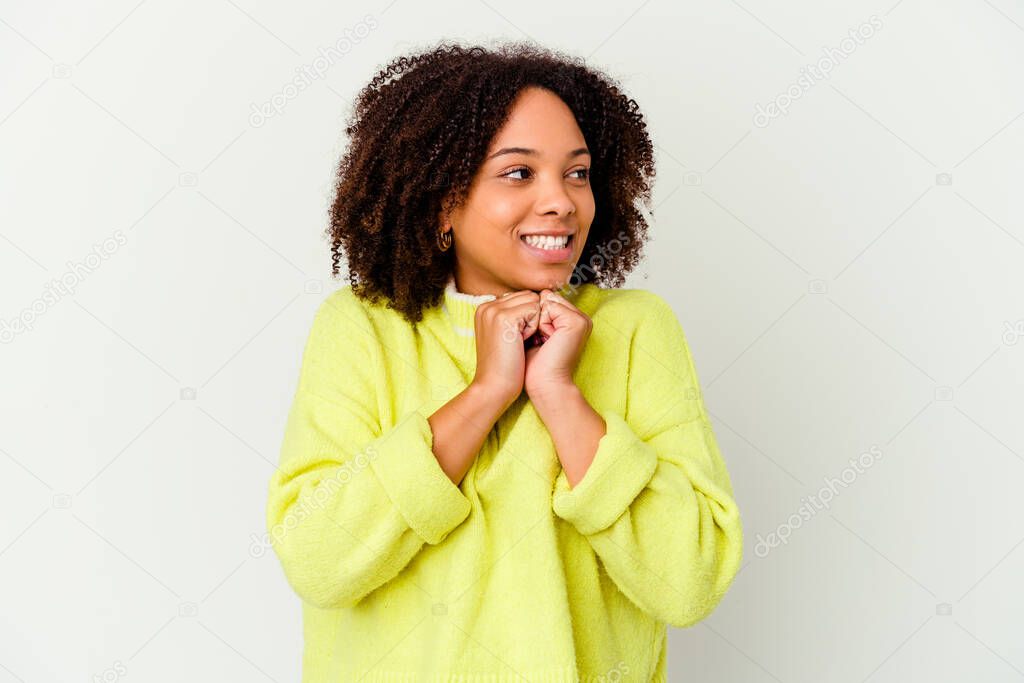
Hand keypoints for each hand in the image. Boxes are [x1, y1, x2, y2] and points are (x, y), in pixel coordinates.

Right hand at [470, 289, 541, 408]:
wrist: (494, 387)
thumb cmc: (504, 367)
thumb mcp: (505, 336)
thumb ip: (513, 318)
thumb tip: (535, 302)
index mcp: (485, 309)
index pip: (521, 297)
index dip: (528, 317)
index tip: (518, 339)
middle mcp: (487, 306)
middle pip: (528, 296)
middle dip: (532, 317)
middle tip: (520, 341)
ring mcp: (494, 310)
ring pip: (532, 301)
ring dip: (533, 321)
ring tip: (519, 342)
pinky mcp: (504, 318)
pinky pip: (534, 310)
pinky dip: (534, 327)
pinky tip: (521, 343)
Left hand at [524, 289, 591, 399]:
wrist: (543, 383)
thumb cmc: (534, 363)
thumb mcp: (533, 332)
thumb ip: (536, 311)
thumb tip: (533, 292)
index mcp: (571, 319)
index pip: (544, 299)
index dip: (532, 316)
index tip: (536, 339)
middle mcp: (579, 317)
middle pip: (545, 297)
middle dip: (534, 317)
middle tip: (540, 341)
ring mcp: (580, 319)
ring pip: (546, 301)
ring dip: (537, 321)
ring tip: (544, 341)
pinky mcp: (577, 322)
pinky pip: (549, 307)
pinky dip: (542, 324)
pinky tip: (548, 340)